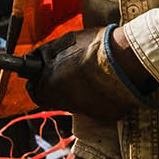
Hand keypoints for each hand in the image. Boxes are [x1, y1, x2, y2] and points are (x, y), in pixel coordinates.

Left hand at [29, 26, 150, 123]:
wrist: (125, 59)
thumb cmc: (89, 49)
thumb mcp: (59, 44)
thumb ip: (44, 55)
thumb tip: (33, 59)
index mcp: (48, 90)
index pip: (35, 91)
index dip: (39, 78)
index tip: (45, 70)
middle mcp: (64, 106)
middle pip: (56, 97)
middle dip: (59, 83)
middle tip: (70, 66)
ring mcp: (86, 112)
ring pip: (76, 101)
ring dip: (78, 88)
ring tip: (90, 70)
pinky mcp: (105, 114)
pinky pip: (96, 104)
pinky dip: (96, 94)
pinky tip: (103, 79)